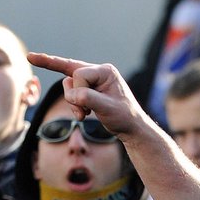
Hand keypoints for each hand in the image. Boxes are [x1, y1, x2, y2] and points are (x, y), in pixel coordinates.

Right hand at [26, 52, 151, 138]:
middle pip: (71, 75)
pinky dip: (74, 103)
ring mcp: (94, 80)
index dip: (79, 91)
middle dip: (72, 95)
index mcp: (106, 71)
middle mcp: (99, 72)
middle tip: (84, 113)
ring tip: (85, 114)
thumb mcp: (106, 108)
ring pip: (68, 84)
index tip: (89, 109)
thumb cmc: (123, 117)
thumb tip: (71, 94)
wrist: (131, 128)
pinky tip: (84, 113)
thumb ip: (87, 98)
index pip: (80, 75)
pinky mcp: (89, 88)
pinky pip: (71, 91)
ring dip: (73, 102)